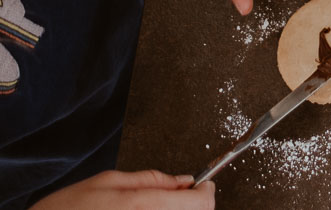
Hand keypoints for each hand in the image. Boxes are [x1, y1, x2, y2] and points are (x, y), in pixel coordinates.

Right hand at [32, 171, 213, 209]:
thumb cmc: (68, 209)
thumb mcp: (108, 180)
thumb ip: (151, 179)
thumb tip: (184, 180)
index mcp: (142, 204)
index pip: (200, 203)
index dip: (207, 191)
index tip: (205, 184)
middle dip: (194, 202)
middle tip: (183, 193)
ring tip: (160, 203)